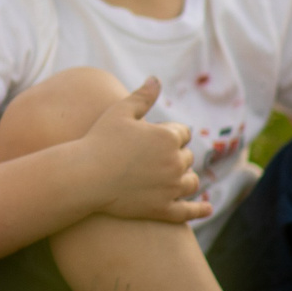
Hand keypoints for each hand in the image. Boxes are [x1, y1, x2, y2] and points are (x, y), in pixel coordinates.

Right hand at [71, 79, 209, 223]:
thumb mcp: (120, 112)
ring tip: (176, 178)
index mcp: (168, 137)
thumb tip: (156, 79)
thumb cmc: (99, 141)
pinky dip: (200, 209)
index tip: (154, 137)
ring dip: (186, 177)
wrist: (84, 177)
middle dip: (176, 155)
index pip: (182, 133)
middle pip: (187, 157)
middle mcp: (175, 162)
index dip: (170, 134)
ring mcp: (171, 188)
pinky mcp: (163, 210)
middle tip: (154, 158)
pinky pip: (188, 211)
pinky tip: (207, 208)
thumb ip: (142, 96)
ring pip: (191, 181)